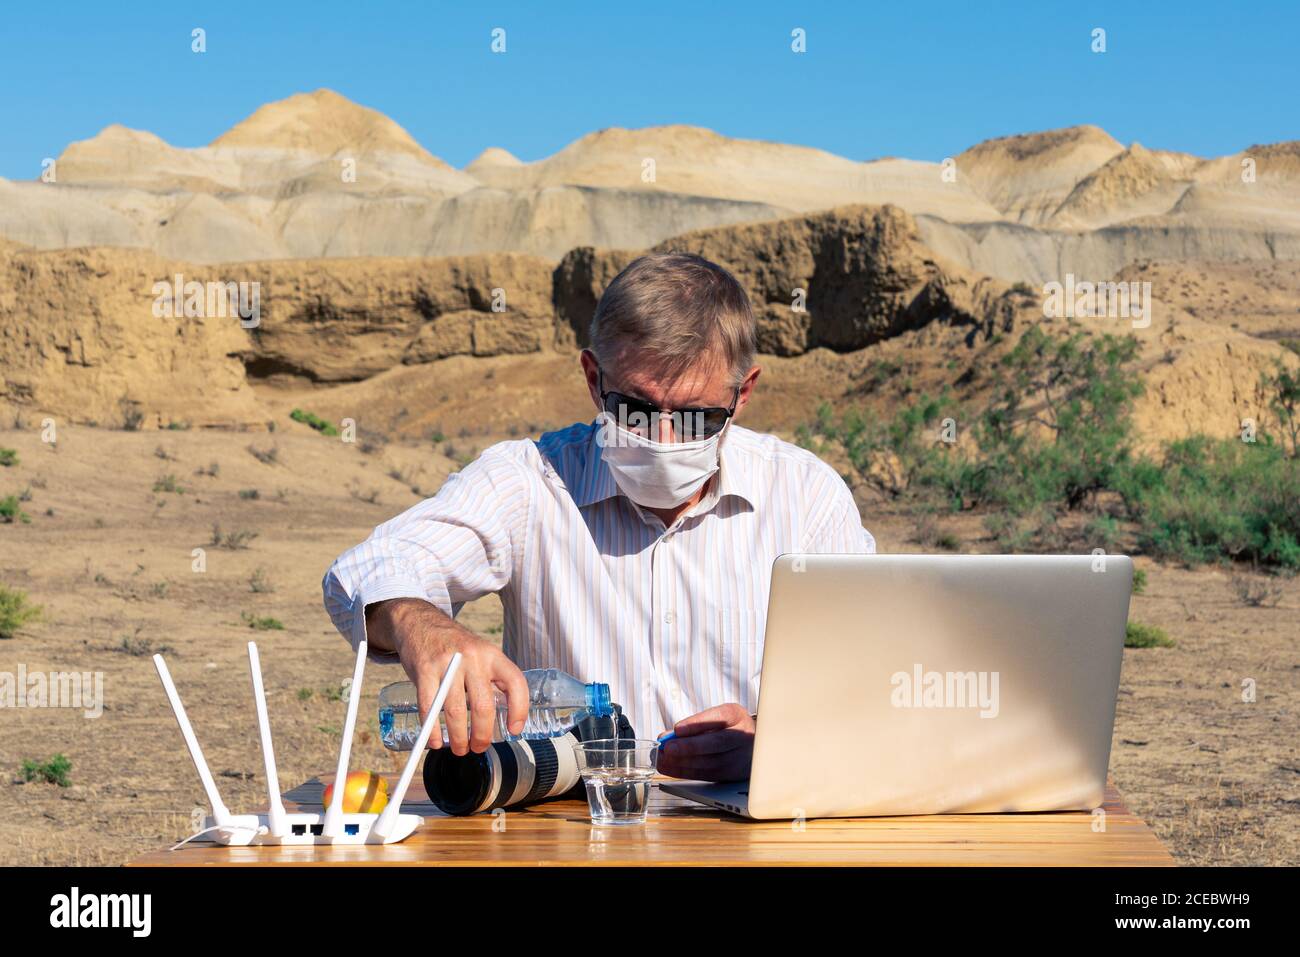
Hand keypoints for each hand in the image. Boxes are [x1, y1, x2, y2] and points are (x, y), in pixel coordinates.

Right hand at [365, 598, 527, 755]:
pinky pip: (429, 707)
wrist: (420, 623)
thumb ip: (490, 679)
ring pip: (456, 711)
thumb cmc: (453, 646)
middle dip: (482, 734)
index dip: (519, 709)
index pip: (515, 682)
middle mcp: (472, 657)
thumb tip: (502, 718)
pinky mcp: (424, 670)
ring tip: (459, 748)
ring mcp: (447, 663)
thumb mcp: (480, 654)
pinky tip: (435, 741)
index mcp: (492, 655)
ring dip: (458, 737)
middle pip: (483, 705)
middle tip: (479, 747)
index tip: (514, 730)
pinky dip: (432, 730)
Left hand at [655, 703, 754, 781]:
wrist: (751, 744)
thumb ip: (693, 725)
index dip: (696, 724)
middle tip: (668, 748)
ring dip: (683, 762)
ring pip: (710, 763)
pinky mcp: (731, 774)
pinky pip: (707, 775)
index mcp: (736, 716)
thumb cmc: (727, 727)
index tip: (677, 729)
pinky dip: (685, 772)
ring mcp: (739, 758)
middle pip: (716, 743)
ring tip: (664, 759)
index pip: (717, 718)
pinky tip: (671, 768)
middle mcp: (742, 736)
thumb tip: (665, 737)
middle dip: (689, 747)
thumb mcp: (715, 717)